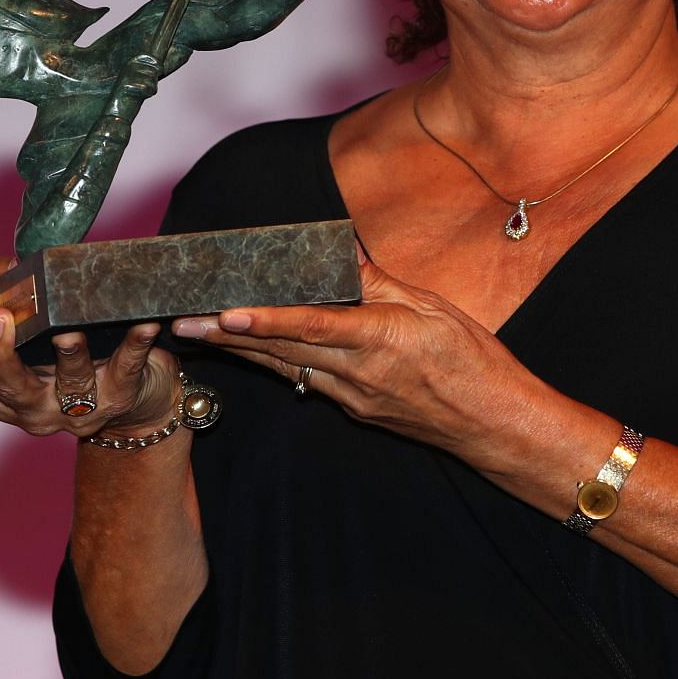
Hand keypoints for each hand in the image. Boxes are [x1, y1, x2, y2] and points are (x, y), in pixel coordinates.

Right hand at [0, 256, 181, 438]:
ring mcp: (75, 410)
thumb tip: (3, 266)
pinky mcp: (119, 398)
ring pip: (67, 382)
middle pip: (2, 384)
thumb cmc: (77, 355)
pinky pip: (126, 369)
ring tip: (67, 331)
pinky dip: (135, 344)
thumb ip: (13, 304)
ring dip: (68, 354)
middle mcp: (31, 406)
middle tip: (3, 313)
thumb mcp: (35, 336)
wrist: (133, 393)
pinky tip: (144, 325)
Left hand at [170, 258, 529, 459]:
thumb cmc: (474, 361)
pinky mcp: (355, 409)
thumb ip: (382, 283)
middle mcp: (359, 373)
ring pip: (286, 368)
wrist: (494, 424)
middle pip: (282, 352)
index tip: (227, 313)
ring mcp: (353, 396)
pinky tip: (250, 350)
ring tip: (198, 333)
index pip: (313, 327)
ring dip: (241, 351)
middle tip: (183, 321)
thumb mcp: (435, 309)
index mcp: (382, 340)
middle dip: (229, 337)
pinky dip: (276, 362)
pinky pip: (306, 381)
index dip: (266, 321)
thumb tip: (344, 254)